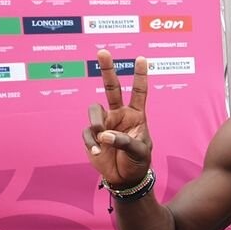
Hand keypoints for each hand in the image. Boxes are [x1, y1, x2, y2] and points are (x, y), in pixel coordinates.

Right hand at [82, 49, 152, 187]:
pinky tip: (97, 152)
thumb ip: (124, 141)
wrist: (125, 178)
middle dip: (107, 69)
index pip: (139, 92)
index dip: (140, 75)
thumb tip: (104, 134)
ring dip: (97, 124)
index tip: (142, 58)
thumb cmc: (138, 162)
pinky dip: (91, 142)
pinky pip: (87, 132)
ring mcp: (105, 123)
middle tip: (103, 51)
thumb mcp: (139, 151)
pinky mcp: (93, 135)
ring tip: (103, 140)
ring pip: (94, 110)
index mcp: (136, 115)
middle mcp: (119, 115)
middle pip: (112, 88)